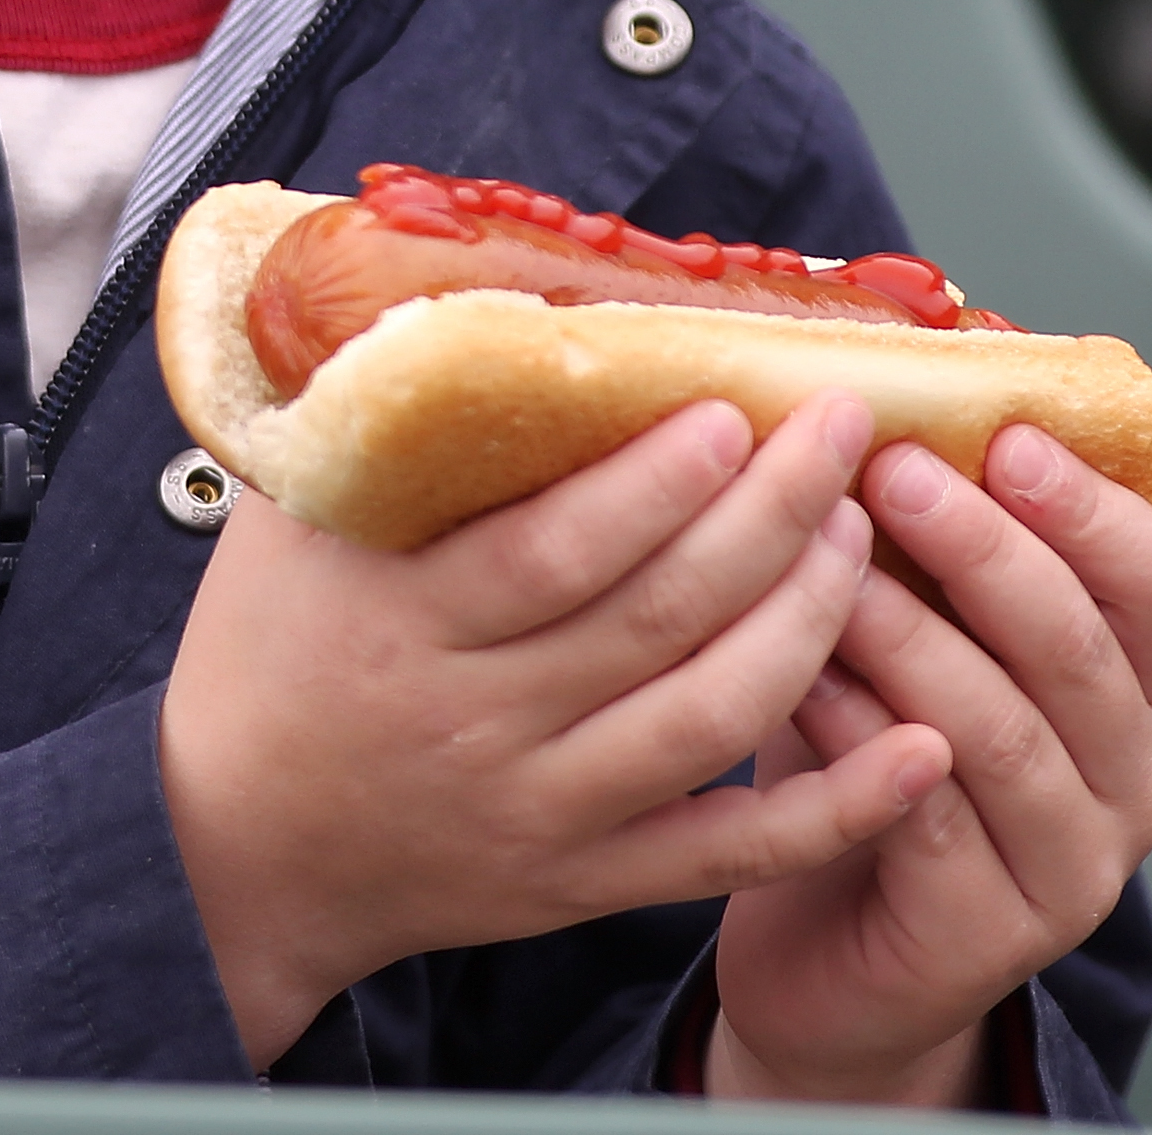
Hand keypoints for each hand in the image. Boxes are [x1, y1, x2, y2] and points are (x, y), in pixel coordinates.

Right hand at [160, 393, 944, 1067]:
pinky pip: (726, 851)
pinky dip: (834, 806)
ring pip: (708, 721)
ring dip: (807, 625)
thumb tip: (415, 269)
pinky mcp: (581, 881)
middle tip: (842, 433)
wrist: (233, 845)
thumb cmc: (262, 648)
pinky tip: (919, 745)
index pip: (553, 549)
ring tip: (863, 536)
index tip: (731, 407)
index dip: (654, 483)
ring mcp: (539, 809)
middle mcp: (478, 719)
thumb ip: (350, 414)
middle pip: (655, 619)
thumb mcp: (279, 517)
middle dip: (769, 517)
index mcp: (401, 619)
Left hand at [711, 425, 1151, 1106]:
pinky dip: (860, 736)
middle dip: (987, 548)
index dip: (1087, 504)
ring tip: (830, 567)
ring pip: (1003, 730)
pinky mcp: (986, 937)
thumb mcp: (901, 615)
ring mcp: (1069, 867)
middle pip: (1080, 647)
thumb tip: (859, 384)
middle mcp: (1125, 776)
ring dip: (910, 635)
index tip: (1006, 431)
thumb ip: (907, 525)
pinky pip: (928, 817)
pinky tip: (802, 678)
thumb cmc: (858, 742)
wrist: (825, 940)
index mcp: (1127, 684)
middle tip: (895, 470)